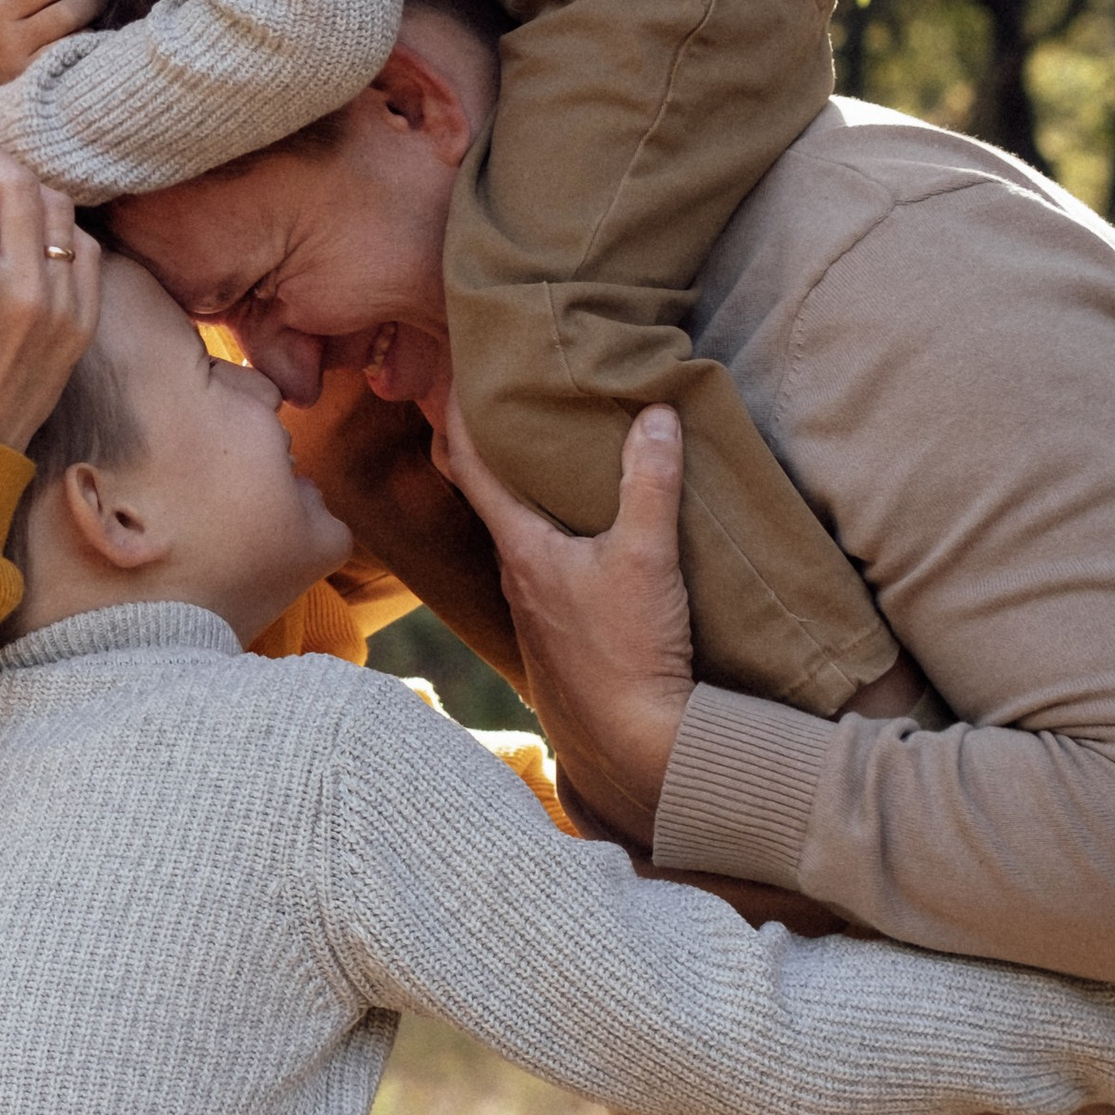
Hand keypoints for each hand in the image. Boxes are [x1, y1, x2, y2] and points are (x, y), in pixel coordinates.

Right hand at [0, 0, 101, 129]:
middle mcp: (11, 39)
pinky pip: (75, 65)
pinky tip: (91, 49)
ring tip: (95, 22)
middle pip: (66, 11)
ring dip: (91, 27)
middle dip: (88, 0)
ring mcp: (26, 67)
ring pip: (75, 38)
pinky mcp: (39, 89)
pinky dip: (88, 53)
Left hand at [432, 392, 694, 843]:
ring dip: (530, 492)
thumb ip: (651, 482)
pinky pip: (548, 564)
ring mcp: (537, 607)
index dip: (458, 413)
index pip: (469, 464)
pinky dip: (556, 532)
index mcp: (521, 547)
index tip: (458, 370)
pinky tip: (589, 530)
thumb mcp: (647, 557)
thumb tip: (656, 412)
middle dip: (497, 446)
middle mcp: (516, 575)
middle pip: (492, 494)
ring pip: (522, 532)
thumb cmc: (630, 651)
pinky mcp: (563, 633)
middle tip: (514, 397)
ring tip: (557, 452)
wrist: (636, 744)